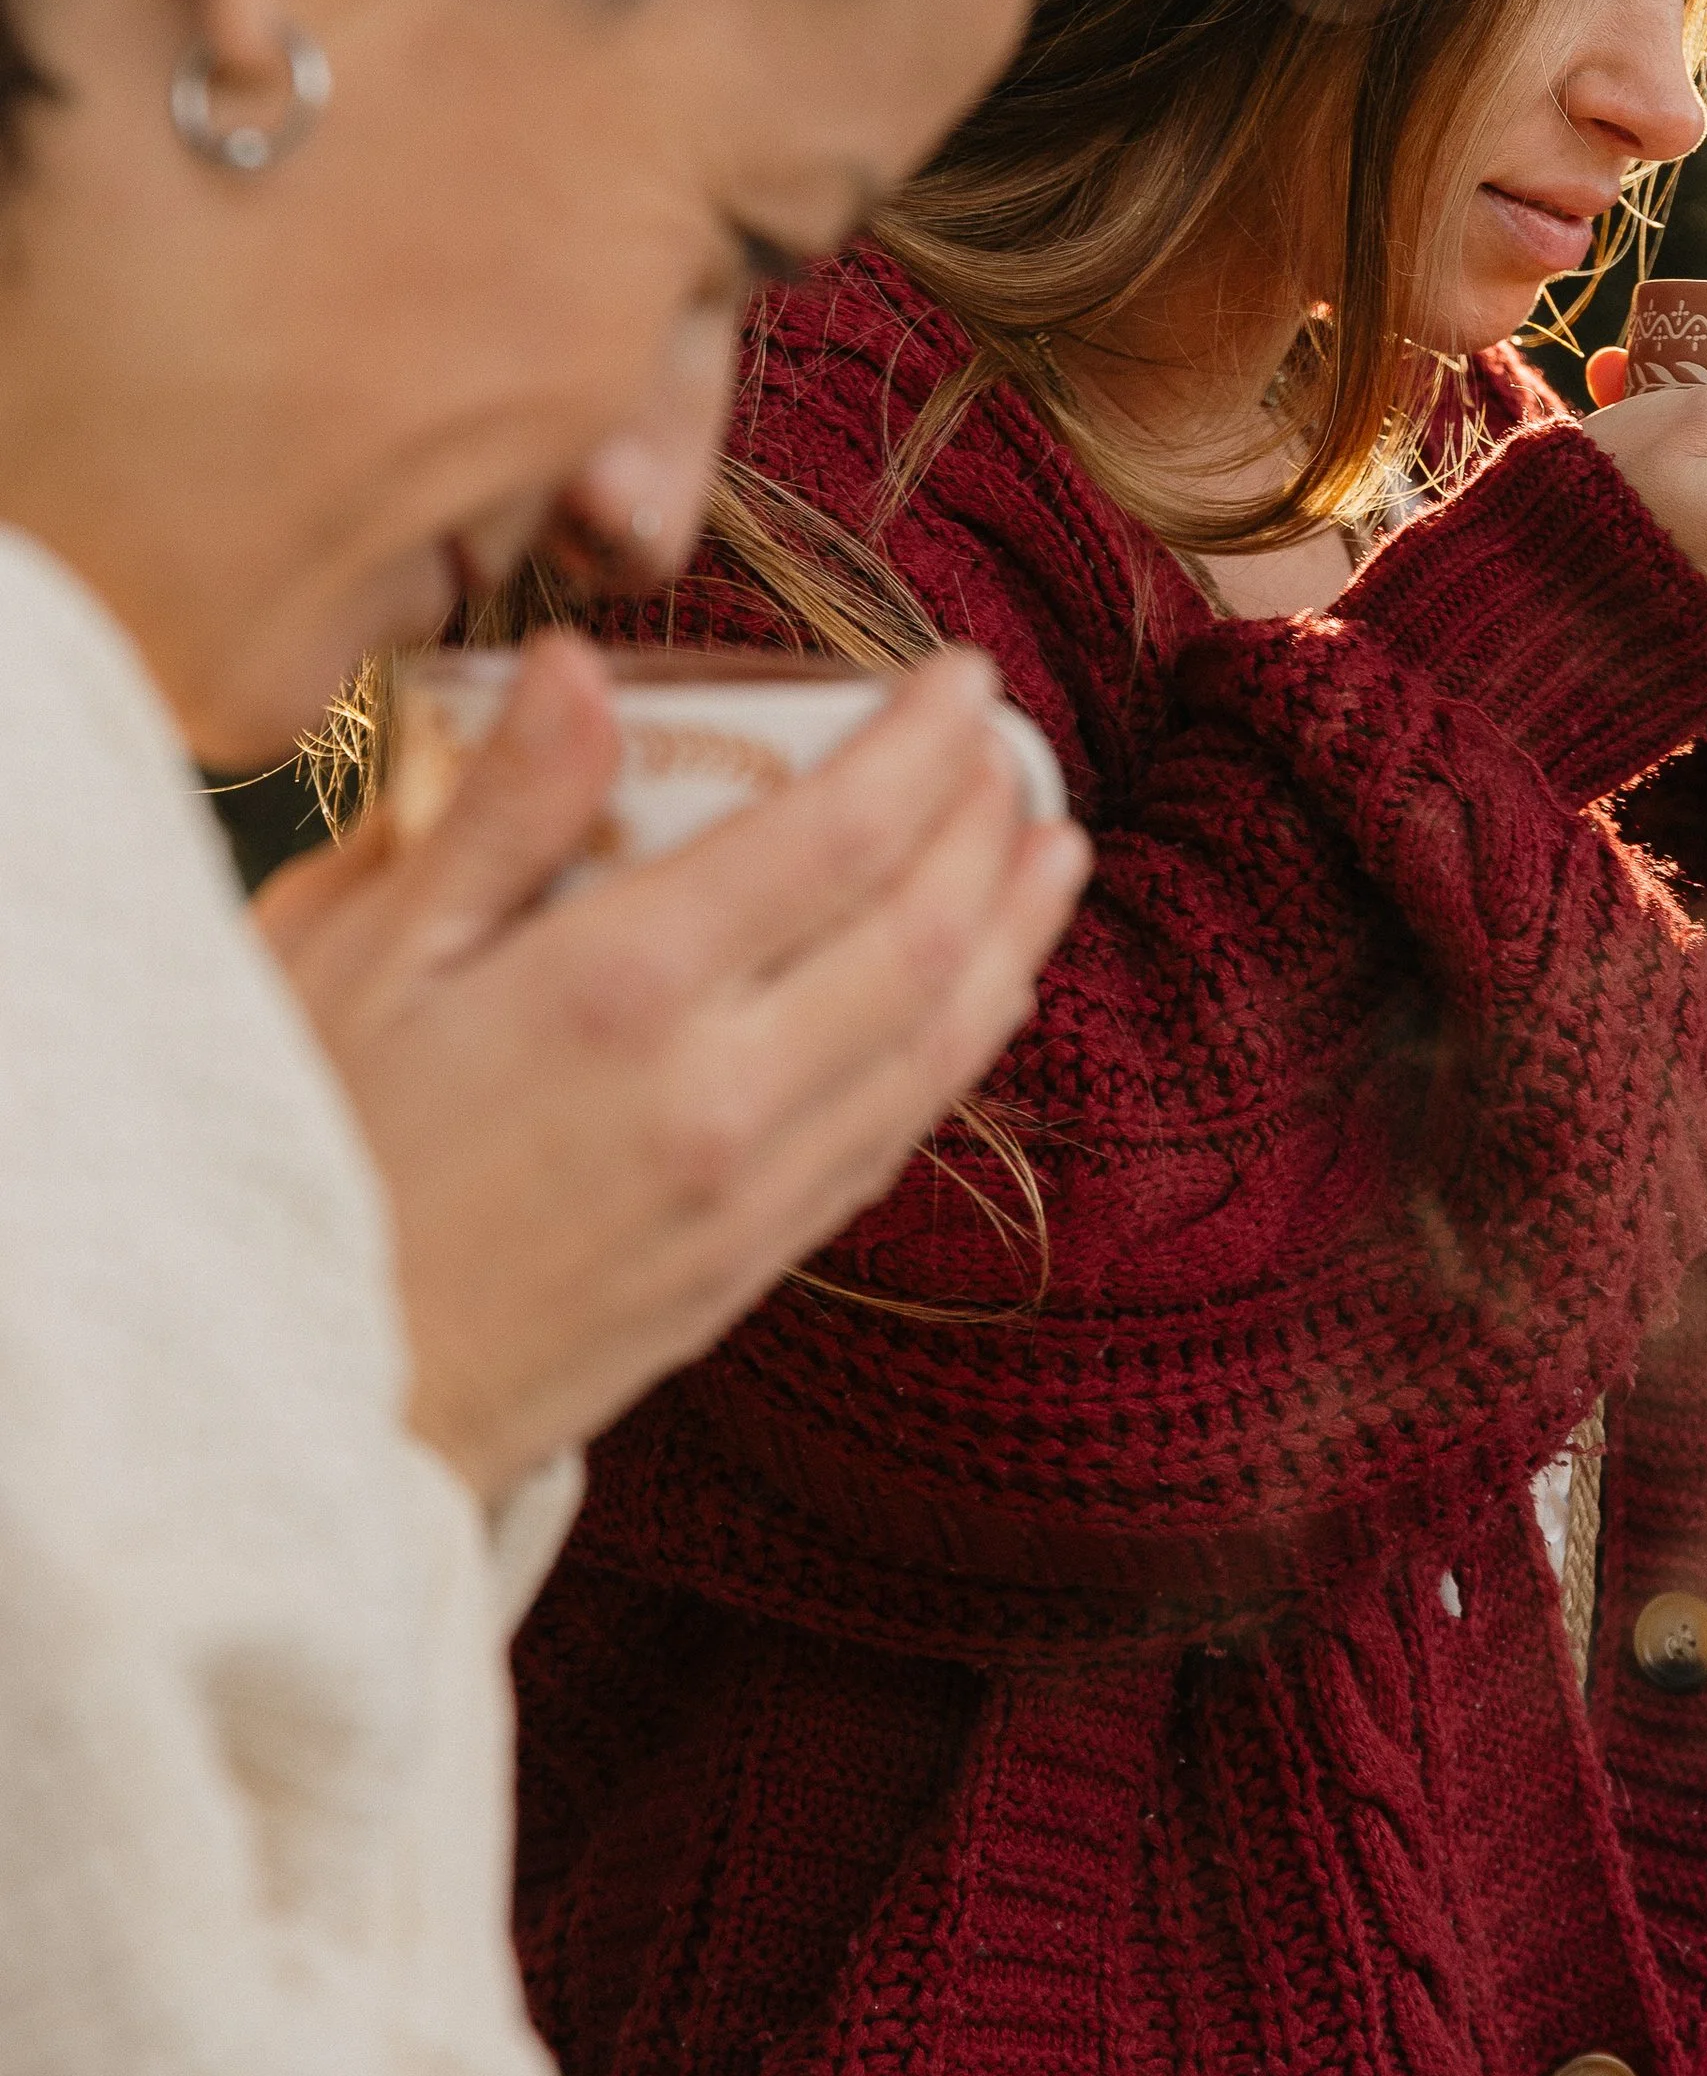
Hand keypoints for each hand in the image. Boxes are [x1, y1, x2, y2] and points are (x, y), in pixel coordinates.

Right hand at [254, 635, 1088, 1500]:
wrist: (282, 1407)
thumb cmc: (290, 1157)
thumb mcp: (351, 958)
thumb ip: (495, 814)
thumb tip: (586, 668)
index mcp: (620, 989)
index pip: (840, 836)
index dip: (928, 744)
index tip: (968, 676)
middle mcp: (718, 1091)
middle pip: (924, 933)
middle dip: (992, 824)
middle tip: (1015, 745)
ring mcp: (747, 1193)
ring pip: (940, 1042)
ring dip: (1015, 934)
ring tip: (1054, 850)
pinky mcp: (745, 1271)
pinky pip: (895, 1137)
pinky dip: (960, 1047)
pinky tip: (973, 998)